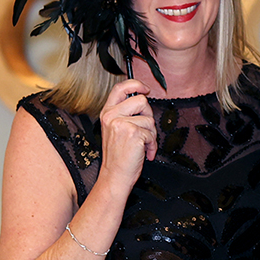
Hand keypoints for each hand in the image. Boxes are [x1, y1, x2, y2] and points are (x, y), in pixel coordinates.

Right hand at [99, 79, 157, 193]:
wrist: (114, 176)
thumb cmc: (118, 157)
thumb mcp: (116, 131)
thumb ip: (125, 115)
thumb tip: (143, 101)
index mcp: (107, 113)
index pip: (120, 88)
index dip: (135, 84)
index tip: (145, 89)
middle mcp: (111, 116)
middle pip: (141, 101)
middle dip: (148, 116)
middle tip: (144, 131)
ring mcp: (121, 124)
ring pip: (149, 119)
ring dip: (151, 135)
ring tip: (142, 145)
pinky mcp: (133, 133)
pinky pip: (152, 134)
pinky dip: (152, 145)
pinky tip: (145, 152)